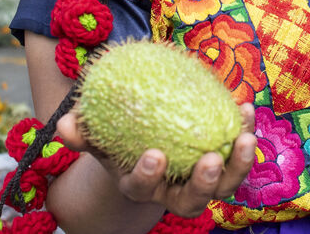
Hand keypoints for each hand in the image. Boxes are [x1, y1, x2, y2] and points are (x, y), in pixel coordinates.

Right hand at [56, 103, 257, 217]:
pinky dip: (243, 133)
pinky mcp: (222, 166)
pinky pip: (236, 156)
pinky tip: (244, 108)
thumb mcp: (97, 136)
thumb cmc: (117, 139)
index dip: (148, 177)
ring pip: (224, 185)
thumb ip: (82, 133)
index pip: (143, 189)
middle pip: (192, 201)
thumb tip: (64, 125)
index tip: (154, 154)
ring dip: (238, 164)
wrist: (145, 142)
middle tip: (210, 160)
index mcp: (141, 187)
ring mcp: (202, 183)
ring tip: (245, 136)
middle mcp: (173, 193)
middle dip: (204, 184)